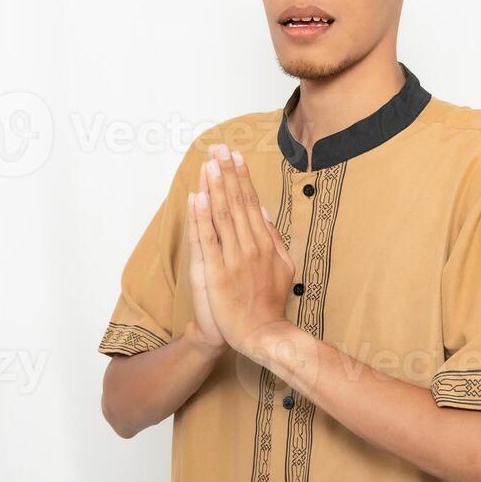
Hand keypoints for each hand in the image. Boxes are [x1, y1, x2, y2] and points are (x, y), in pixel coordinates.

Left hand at [187, 143, 295, 353]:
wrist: (261, 333)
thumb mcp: (282, 265)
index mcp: (265, 242)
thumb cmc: (269, 301)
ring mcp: (233, 258)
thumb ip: (272, 237)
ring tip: (209, 163)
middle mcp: (251, 245)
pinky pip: (207, 239)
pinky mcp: (216, 272)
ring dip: (215, 187)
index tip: (235, 156)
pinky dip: (202, 216)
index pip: (251, 203)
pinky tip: (198, 197)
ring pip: (222, 215)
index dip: (242, 178)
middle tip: (219, 148)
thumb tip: (262, 210)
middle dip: (227, 173)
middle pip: (237, 203)